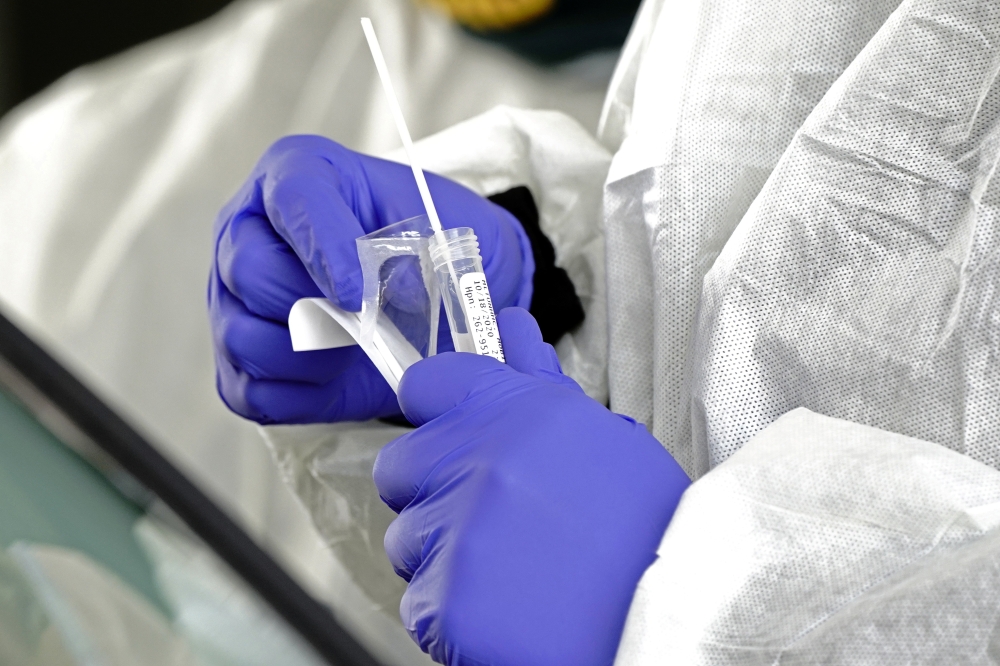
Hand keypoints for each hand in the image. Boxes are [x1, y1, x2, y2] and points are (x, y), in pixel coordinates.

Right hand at [209, 135, 532, 423]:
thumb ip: (433, 252)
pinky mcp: (236, 361)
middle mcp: (250, 229)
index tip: (360, 294)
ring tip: (356, 349)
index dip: (326, 248)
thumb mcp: (456, 234)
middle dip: (315, 309)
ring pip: (241, 335)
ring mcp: (233, 296)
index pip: (296, 198)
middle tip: (366, 324)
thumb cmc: (438, 255)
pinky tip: (336, 376)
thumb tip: (403, 293)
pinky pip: (248, 390)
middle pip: (249, 270)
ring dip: (309, 358)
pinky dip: (299, 395)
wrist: (439, 305)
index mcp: (302, 175)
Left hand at [374, 308, 690, 665]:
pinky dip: (451, 610)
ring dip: (444, 555)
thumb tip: (512, 330)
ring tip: (512, 570)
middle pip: (399, 467)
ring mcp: (457, 531)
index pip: (427, 384)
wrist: (672, 619)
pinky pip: (417, 600)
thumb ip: (542, 386)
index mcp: (518, 412)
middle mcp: (480, 461)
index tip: (450, 433)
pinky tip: (507, 607)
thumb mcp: (607, 440)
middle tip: (492, 520)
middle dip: (433, 493)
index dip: (436, 412)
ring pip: (405, 538)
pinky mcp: (444, 601)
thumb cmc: (645, 532)